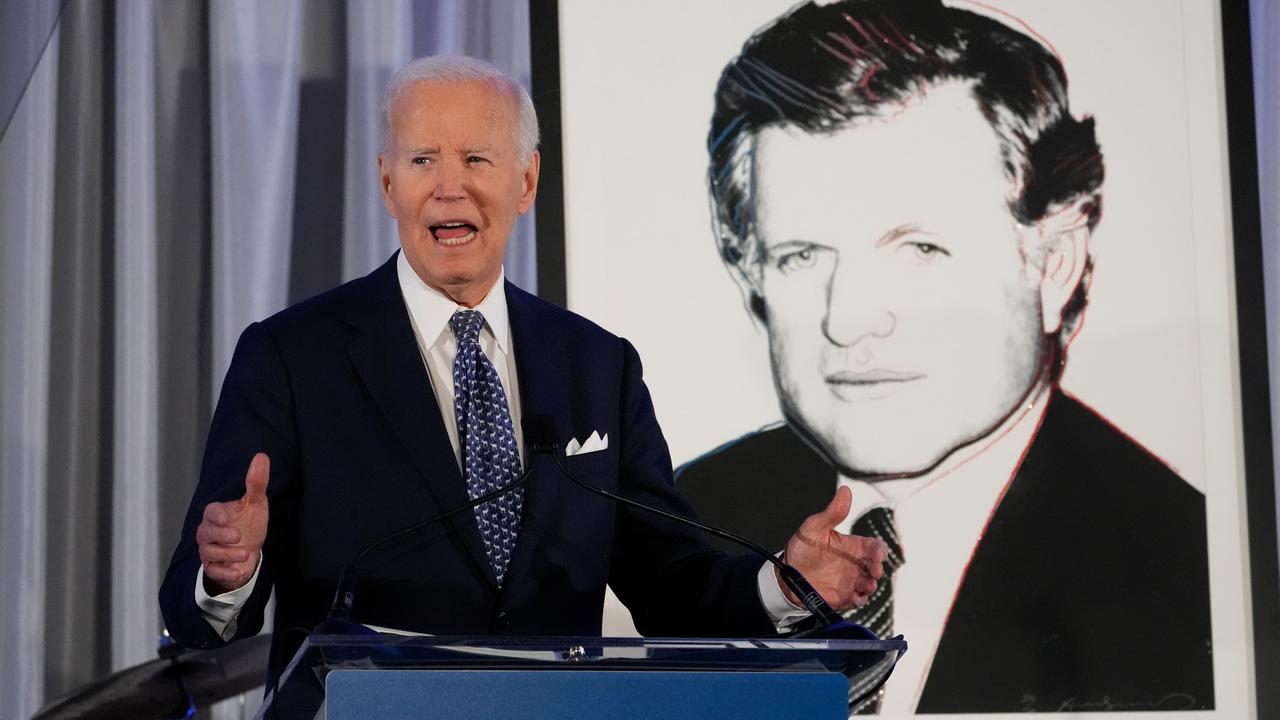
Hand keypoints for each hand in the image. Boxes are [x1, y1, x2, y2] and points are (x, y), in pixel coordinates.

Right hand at [197, 453, 269, 594]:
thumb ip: (256, 482)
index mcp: (218, 515)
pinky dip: (225, 573)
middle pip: (206, 533)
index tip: (227, 517)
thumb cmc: (249, 524)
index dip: (217, 515)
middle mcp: (209, 533)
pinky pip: (214, 571)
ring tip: (245, 553)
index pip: (210, 512)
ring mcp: (209, 551)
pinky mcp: (213, 568)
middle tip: (237, 536)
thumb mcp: (256, 503)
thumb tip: (261, 457)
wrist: (249, 552)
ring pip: (210, 553)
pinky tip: (237, 572)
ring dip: (227, 554)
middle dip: (221, 535)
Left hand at [778, 486, 887, 611]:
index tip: (878, 554)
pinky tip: (856, 598)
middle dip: (878, 569)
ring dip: (871, 586)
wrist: (787, 572)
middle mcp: (856, 565)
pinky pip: (856, 600)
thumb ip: (832, 512)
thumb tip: (845, 490)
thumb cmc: (803, 546)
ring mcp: (850, 582)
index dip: (879, 550)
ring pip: (869, 585)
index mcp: (853, 546)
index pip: (874, 547)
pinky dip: (859, 600)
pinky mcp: (842, 597)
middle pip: (876, 567)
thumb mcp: (814, 526)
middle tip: (875, 570)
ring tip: (868, 585)